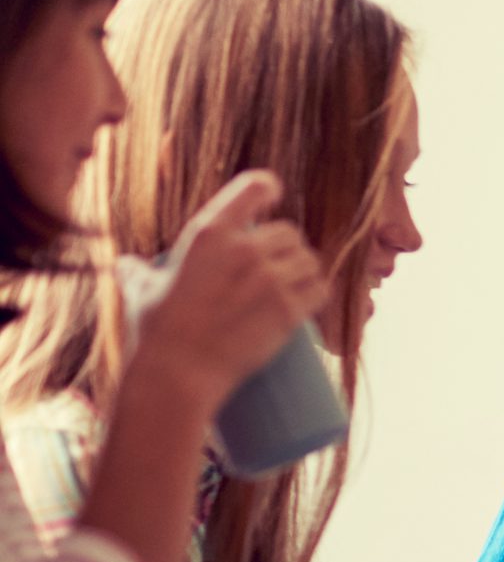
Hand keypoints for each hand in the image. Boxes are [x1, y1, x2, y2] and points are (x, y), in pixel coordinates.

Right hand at [136, 171, 327, 404]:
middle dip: (286, 249)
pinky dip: (318, 295)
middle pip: (289, 233)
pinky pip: (320, 291)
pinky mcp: (289, 310)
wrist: (177, 374)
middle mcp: (244, 250)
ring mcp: (269, 280)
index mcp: (209, 233)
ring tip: (295, 286)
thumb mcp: (140, 290)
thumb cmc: (155, 332)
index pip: (254, 187)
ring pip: (309, 262)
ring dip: (306, 272)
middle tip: (277, 268)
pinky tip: (312, 300)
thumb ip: (136, 271)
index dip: (268, 188)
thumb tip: (125, 263)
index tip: (273, 195)